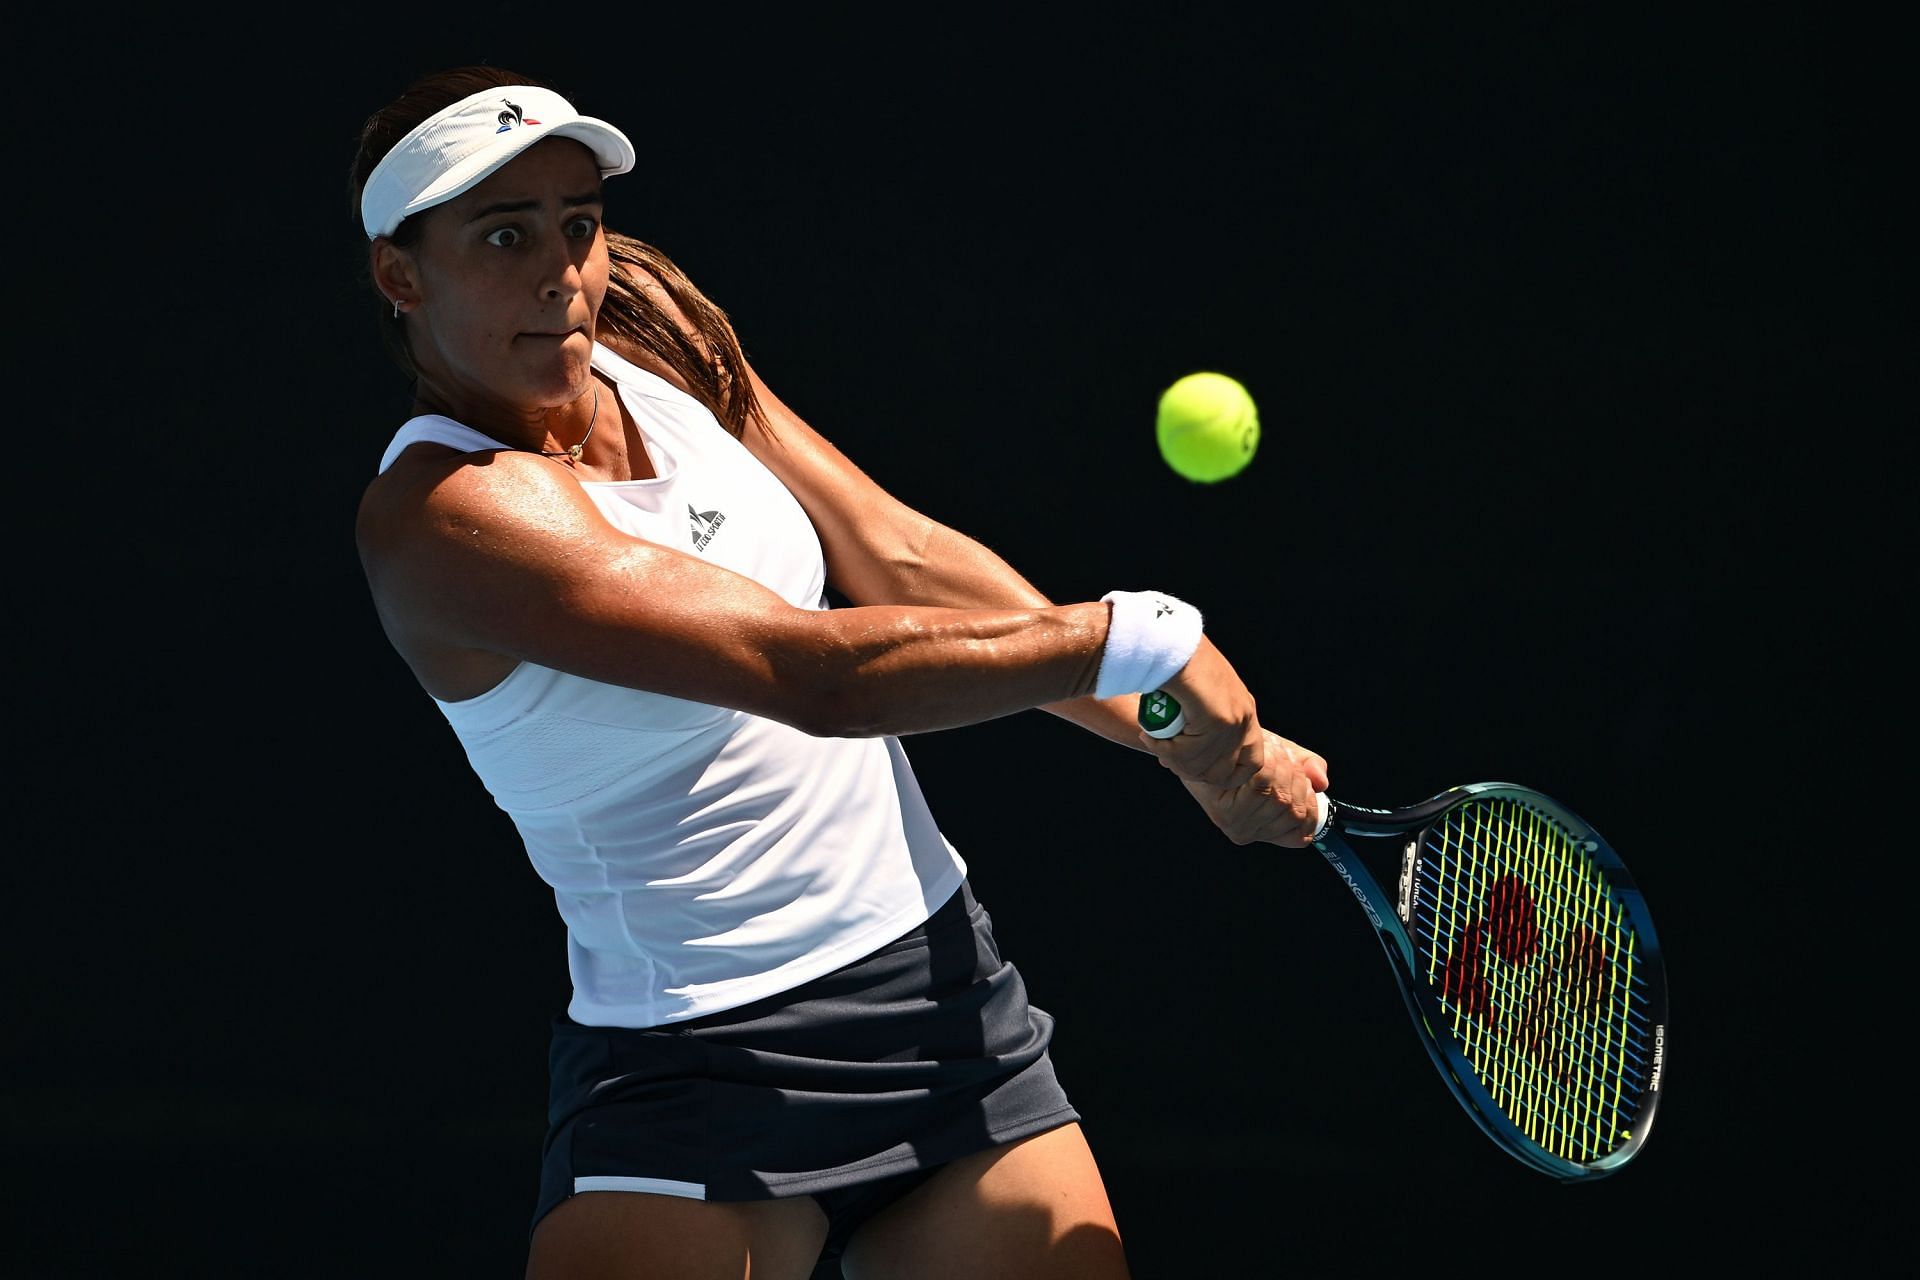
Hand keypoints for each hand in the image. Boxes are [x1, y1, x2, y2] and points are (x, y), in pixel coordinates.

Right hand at [1135, 637, 1262, 788]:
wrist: (1169, 644)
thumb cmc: (1175, 664)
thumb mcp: (1197, 695)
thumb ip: (1199, 722)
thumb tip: (1184, 754)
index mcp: (1244, 711)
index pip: (1251, 763)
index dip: (1226, 776)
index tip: (1198, 773)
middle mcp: (1244, 717)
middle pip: (1223, 772)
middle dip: (1191, 772)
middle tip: (1166, 758)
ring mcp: (1234, 721)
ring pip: (1202, 766)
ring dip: (1173, 759)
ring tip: (1154, 740)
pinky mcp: (1219, 721)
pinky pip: (1189, 754)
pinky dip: (1165, 749)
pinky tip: (1150, 735)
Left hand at [1178, 730, 1329, 847]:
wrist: (1208, 741)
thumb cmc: (1245, 752)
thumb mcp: (1286, 761)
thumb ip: (1309, 770)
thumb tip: (1321, 782)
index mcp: (1265, 829)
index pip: (1303, 834)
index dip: (1310, 805)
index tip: (1304, 781)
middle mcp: (1250, 833)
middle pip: (1294, 811)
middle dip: (1295, 778)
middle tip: (1282, 758)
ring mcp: (1237, 826)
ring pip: (1280, 797)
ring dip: (1282, 768)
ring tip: (1270, 754)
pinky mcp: (1225, 813)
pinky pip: (1264, 785)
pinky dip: (1268, 765)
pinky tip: (1260, 756)